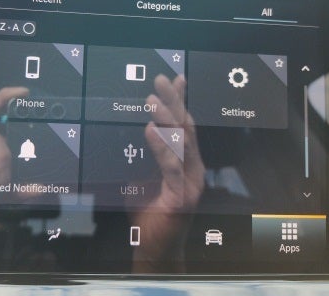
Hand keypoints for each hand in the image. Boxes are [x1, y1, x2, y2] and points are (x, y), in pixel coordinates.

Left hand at [130, 74, 204, 271]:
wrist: (155, 250)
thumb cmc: (149, 214)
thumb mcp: (144, 176)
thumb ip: (145, 156)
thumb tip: (134, 129)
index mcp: (187, 162)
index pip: (185, 125)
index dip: (181, 101)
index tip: (175, 79)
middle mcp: (194, 169)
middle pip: (185, 128)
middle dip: (174, 101)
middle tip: (161, 80)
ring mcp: (191, 183)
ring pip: (181, 143)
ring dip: (167, 118)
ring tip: (152, 100)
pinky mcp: (182, 197)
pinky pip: (171, 167)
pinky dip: (160, 147)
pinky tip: (150, 130)